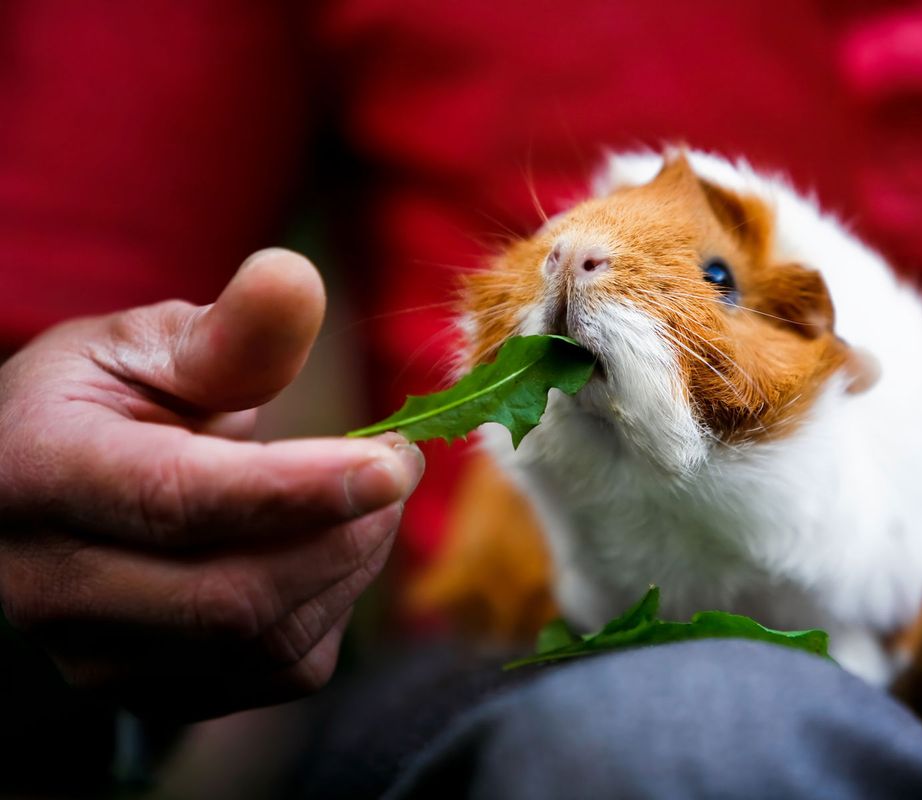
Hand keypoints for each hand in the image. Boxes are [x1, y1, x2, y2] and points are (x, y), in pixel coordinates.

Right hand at [0, 249, 422, 719]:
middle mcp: (56, 587)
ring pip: (268, 641)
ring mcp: (104, 658)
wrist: (52, 489)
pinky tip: (327, 547)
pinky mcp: (160, 692)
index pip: (180, 502)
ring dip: (351, 564)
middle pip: (234, 596)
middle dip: (347, 530)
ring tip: (363, 494)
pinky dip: (332, 606)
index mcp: (44, 475)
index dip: (300, 487)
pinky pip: (282, 670)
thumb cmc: (107, 401)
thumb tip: (297, 278)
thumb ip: (230, 331)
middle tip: (396, 461)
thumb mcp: (151, 344)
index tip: (393, 459)